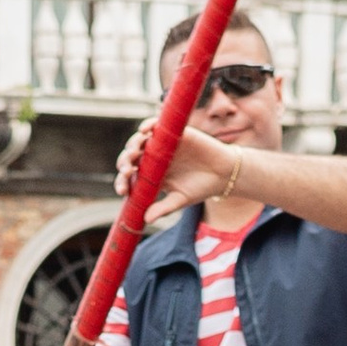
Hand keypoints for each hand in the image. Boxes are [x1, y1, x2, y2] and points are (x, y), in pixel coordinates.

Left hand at [113, 118, 244, 223]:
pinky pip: (157, 125)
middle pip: (131, 157)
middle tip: (127, 169)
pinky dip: (149, 125)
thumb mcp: (181, 199)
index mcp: (152, 175)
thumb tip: (146, 220)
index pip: (131, 177)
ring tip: (135, 152)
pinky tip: (144, 131)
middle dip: (125, 162)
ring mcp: (162, 144)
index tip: (123, 190)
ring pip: (140, 141)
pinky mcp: (174, 133)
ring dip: (133, 144)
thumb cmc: (201, 188)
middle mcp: (154, 158)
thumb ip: (163, 208)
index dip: (123, 182)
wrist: (224, 173)